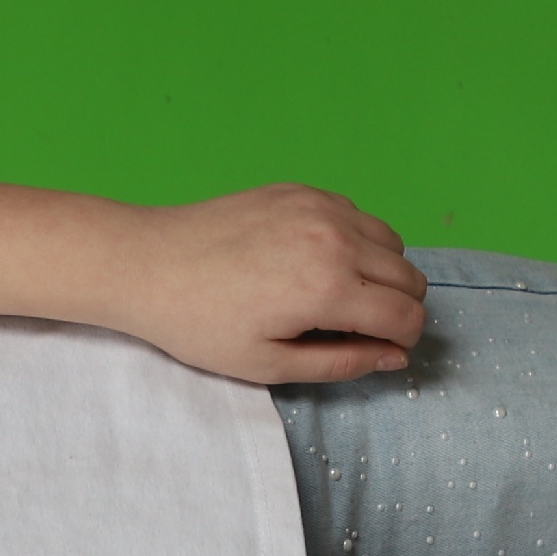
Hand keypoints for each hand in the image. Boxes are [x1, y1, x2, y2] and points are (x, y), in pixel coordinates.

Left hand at [114, 185, 428, 383]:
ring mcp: (320, 208)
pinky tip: (313, 260)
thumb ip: (341, 362)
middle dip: (396, 307)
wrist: (146, 263)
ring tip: (335, 294)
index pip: (407, 314)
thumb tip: (393, 357)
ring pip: (391, 242)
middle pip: (410, 277)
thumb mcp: (268, 364)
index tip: (379, 348)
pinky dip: (355, 239)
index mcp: (329, 288)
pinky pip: (357, 215)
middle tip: (354, 326)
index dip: (402, 340)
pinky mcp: (301, 191)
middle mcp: (336, 239)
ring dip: (380, 271)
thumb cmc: (199, 323)